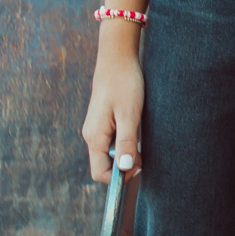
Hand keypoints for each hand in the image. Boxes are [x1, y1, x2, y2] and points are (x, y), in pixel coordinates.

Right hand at [82, 33, 144, 181]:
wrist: (117, 58)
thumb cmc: (124, 84)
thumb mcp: (129, 114)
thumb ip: (126, 142)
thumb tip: (125, 168)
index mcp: (94, 137)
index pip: (99, 173)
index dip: (118, 177)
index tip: (138, 166)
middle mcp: (91, 135)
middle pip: (105, 165)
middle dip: (124, 165)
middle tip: (142, 151)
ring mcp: (96, 129)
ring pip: (110, 154)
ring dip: (126, 153)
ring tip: (140, 137)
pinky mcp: (103, 122)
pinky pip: (112, 142)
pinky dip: (125, 142)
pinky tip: (136, 130)